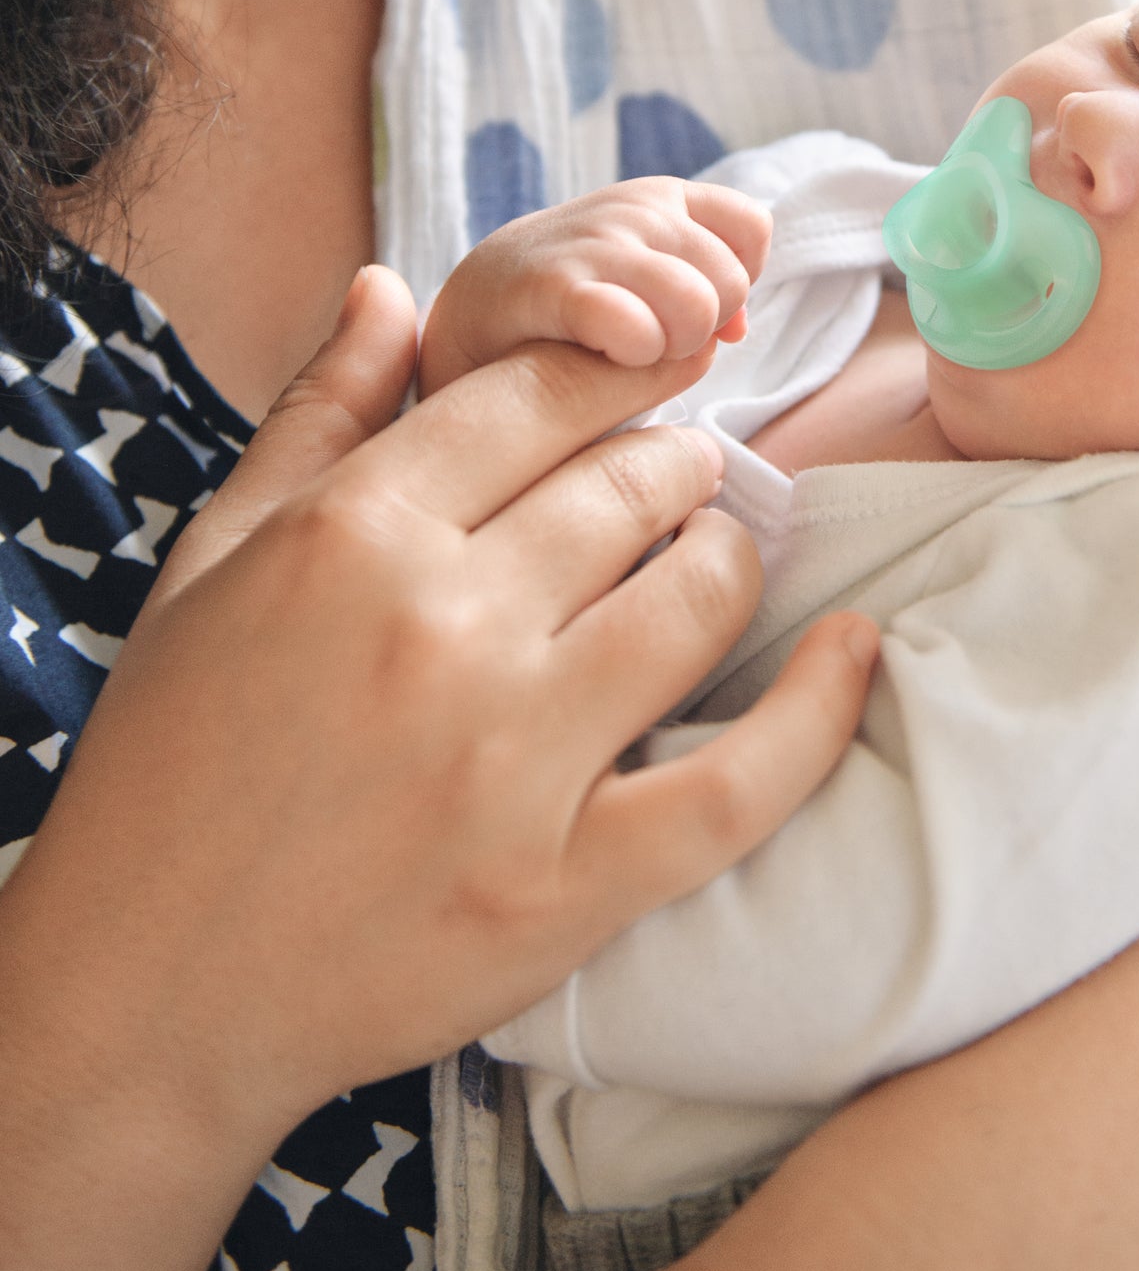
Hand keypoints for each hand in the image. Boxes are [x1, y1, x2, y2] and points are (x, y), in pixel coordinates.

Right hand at [4, 264, 874, 1142]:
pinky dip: (818, 707)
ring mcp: (515, 760)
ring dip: (727, 554)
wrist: (152, 987)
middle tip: (676, 476)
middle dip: (671, 461)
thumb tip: (384, 283)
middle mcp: (443, 628)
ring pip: (693, 594)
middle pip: (630, 484)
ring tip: (713, 551)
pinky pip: (742, 781)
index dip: (618, 371)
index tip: (655, 371)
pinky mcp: (569, 884)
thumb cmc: (174, 762)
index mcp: (352, 533)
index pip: (540, 396)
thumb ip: (316, 414)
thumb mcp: (211, 560)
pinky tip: (853, 648)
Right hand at [419, 178, 772, 393]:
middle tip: (647, 345)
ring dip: (670, 349)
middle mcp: (637, 209)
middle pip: (730, 282)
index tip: (686, 312)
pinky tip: (599, 358)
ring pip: (698, 305)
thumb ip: (705, 292)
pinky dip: (631, 356)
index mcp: (665, 198)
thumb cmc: (574, 303)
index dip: (735, 284)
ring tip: (625, 355)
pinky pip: (636, 328)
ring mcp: (597, 242)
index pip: (752, 229)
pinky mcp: (556, 286)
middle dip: (700, 331)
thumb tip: (739, 330)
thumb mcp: (647, 279)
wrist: (473, 313)